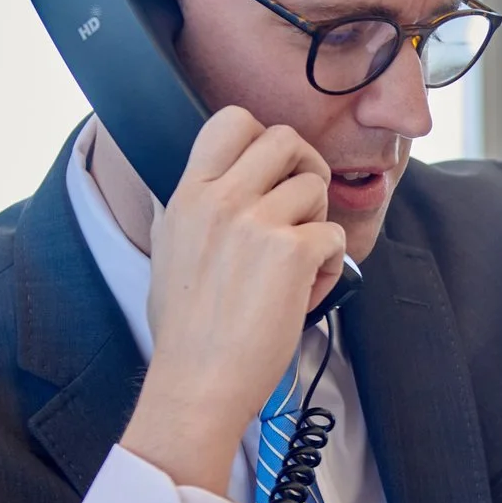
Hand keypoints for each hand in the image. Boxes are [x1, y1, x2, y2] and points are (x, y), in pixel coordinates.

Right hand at [121, 107, 347, 491]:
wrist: (198, 382)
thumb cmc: (187, 331)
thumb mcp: (169, 250)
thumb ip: (192, 211)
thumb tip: (209, 188)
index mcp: (188, 195)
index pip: (231, 121)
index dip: (264, 137)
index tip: (272, 170)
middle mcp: (220, 199)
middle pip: (284, 137)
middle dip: (306, 166)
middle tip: (305, 204)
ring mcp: (256, 223)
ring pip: (315, 187)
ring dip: (318, 223)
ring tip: (299, 265)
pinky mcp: (291, 253)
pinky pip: (333, 234)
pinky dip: (329, 265)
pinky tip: (305, 292)